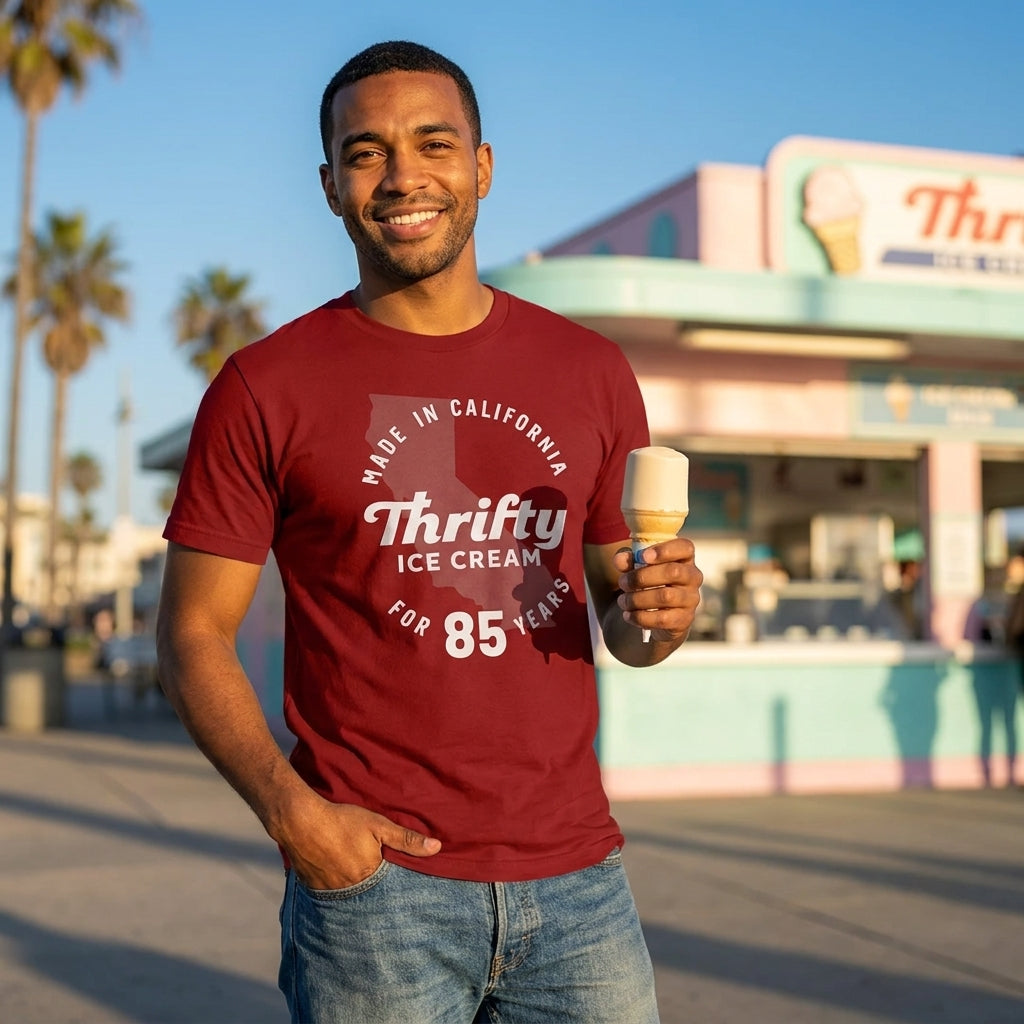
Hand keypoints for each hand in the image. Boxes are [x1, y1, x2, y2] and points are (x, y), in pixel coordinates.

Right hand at [276, 793, 440, 890]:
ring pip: (350, 898)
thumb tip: (437, 848)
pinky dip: (338, 889)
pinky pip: (331, 894)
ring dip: (356, 893)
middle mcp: (350, 890)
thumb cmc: (342, 821)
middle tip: (383, 894)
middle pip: (370, 897)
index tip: (403, 891)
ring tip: (361, 886)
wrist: (300, 821)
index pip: (390, 890)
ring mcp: (330, 892)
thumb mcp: (378, 825)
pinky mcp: (314, 888)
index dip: (396, 887)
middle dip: (377, 894)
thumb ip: (407, 839)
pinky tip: (339, 880)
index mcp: (370, 877)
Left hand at [614, 537, 702, 641]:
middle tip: (622, 582)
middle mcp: (693, 577)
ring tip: (623, 601)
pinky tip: (628, 615)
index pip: (685, 547)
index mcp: (684, 557)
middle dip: (641, 577)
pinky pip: (662, 619)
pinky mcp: (684, 619)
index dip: (665, 550)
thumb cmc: (649, 581)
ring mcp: (691, 599)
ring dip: (638, 599)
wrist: (657, 613)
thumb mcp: (637, 566)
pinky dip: (641, 617)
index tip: (642, 556)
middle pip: (672, 572)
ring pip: (666, 596)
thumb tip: (620, 559)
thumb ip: (628, 560)